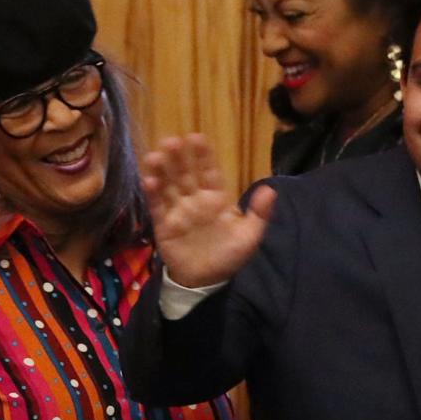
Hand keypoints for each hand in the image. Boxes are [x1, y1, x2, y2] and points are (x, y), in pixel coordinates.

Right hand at [142, 134, 276, 287]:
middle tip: (172, 141)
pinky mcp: (164, 225)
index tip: (196, 138)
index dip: (203, 156)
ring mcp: (178, 211)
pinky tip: (149, 181)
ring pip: (168, 186)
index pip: (209, 172)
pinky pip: (157, 206)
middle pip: (185, 174)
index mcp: (216, 199)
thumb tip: (271, 190)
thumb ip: (259, 214)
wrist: (205, 282)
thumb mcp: (249, 237)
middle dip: (178, 158)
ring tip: (156, 156)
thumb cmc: (228, 256)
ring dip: (162, 170)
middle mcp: (195, 200)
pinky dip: (153, 194)